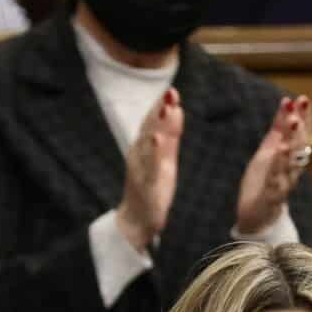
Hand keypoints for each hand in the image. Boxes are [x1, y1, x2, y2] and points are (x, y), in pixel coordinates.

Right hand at [118, 87, 181, 253]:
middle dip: (159, 111)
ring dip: (157, 128)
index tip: (171, 90)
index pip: (152, 123)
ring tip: (167, 111)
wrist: (135, 221)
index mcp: (143, 148)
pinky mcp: (147, 186)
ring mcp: (142, 170)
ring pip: (149, 146)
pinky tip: (158, 142)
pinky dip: (154, 155)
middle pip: (150, 130)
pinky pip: (151, 169)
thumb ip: (169, 134)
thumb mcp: (162, 158)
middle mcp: (139, 155)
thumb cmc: (150, 187)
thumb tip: (176, 108)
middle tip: (170, 93)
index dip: (160, 106)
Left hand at [235, 95, 310, 234]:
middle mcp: (292, 169)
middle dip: (299, 129)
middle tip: (297, 111)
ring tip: (290, 127)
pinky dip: (277, 167)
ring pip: (291, 163)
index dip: (305, 117)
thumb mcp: (269, 150)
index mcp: (291, 157)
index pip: (302, 134)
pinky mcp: (271, 196)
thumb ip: (277, 129)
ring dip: (292, 144)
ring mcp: (283, 183)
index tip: (303, 99)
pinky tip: (278, 153)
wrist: (257, 215)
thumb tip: (286, 103)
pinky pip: (275, 181)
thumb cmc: (265, 179)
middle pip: (299, 147)